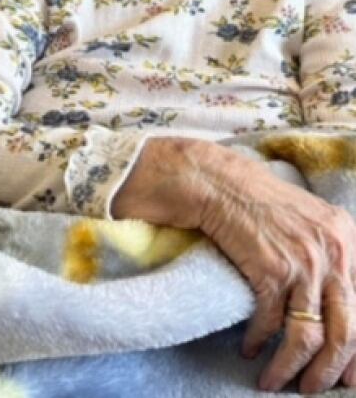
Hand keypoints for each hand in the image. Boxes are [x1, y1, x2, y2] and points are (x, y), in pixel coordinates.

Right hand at [112, 138, 355, 392]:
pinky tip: (248, 348)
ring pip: (308, 336)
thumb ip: (333, 257)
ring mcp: (302, 261)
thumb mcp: (312, 223)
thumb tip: (340, 309)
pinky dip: (258, 341)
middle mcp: (333, 252)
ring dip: (290, 367)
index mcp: (349, 240)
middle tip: (313, 390)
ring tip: (276, 380)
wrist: (216, 182)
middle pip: (346, 333)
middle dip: (330, 371)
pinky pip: (270, 322)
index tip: (350, 377)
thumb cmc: (259, 202)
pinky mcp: (270, 268)